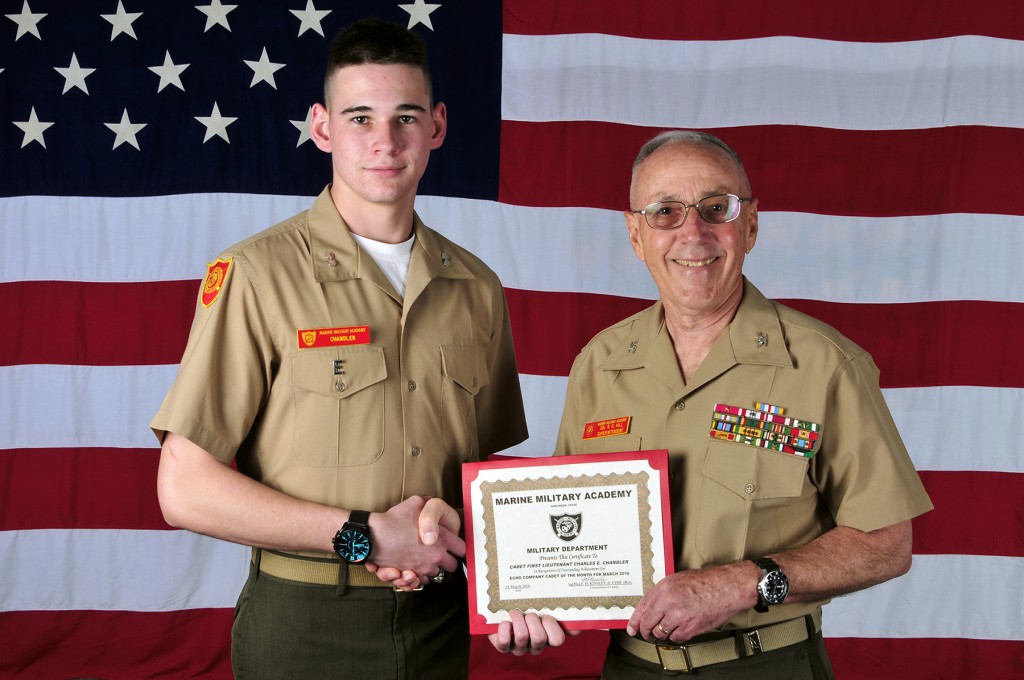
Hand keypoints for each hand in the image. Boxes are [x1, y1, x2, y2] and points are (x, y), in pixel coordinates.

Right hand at [365, 496, 463, 586]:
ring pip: (436, 575)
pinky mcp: (411, 576)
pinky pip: (421, 582)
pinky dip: (418, 577)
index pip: (463, 549)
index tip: (454, 547)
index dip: (459, 548)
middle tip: (438, 554)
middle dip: (447, 561)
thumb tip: (433, 504)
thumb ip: (429, 504)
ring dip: (431, 569)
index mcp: (443, 539)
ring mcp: (424, 568)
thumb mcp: (416, 502)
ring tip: (422, 559)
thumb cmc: (393, 520)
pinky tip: (412, 567)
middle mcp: (436, 556)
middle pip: (452, 566)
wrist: (373, 536)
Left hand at [488, 610, 575, 655]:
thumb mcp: (546, 608)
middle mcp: (534, 646)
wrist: (504, 606)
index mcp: (548, 637)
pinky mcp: (503, 646)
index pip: (557, 640)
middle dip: (533, 620)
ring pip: (522, 637)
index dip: (552, 627)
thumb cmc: (528, 607)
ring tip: (515, 612)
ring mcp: (519, 648)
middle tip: (529, 612)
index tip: (546, 615)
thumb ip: (562, 617)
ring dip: (518, 620)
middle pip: (540, 638)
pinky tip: (505, 621)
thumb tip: (577, 630)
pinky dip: (504, 629)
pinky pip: (504, 642)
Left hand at [627, 563, 754, 642]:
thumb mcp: (677, 580)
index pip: (642, 608)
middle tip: (647, 634)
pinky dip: (676, 636)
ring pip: (660, 633)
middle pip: (648, 624)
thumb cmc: (705, 582)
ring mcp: (679, 616)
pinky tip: (680, 629)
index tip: (632, 628)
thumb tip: (651, 607)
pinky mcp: (691, 628)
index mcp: (664, 588)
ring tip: (667, 629)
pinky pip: (675, 638)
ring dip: (661, 634)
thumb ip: (662, 593)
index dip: (634, 621)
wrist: (726, 587)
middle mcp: (669, 602)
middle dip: (645, 632)